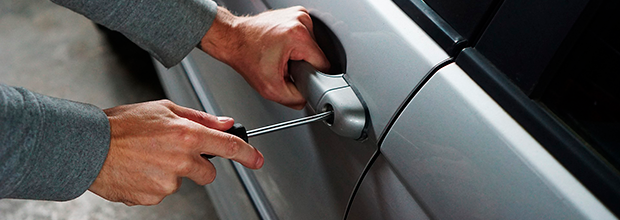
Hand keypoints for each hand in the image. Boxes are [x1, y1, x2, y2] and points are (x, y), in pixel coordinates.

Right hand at [88, 100, 262, 205]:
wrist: (88, 147)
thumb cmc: (121, 125)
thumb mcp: (164, 109)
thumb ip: (199, 118)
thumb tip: (225, 123)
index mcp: (186, 135)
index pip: (229, 147)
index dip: (248, 154)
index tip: (257, 159)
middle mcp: (180, 160)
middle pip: (208, 172)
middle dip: (198, 165)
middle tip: (173, 152)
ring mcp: (167, 182)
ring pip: (182, 181)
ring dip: (170, 172)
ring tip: (147, 157)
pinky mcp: (153, 198)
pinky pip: (162, 192)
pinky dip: (153, 183)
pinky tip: (139, 169)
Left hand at [199, 6, 329, 109]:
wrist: (233, 39)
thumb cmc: (246, 56)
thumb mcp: (270, 89)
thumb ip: (295, 99)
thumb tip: (307, 99)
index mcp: (298, 36)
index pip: (323, 64)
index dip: (312, 76)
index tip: (298, 76)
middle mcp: (300, 21)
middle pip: (317, 54)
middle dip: (303, 64)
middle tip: (284, 66)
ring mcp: (298, 14)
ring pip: (313, 46)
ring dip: (300, 54)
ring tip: (282, 55)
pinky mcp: (295, 14)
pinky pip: (306, 36)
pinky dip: (297, 44)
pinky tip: (283, 47)